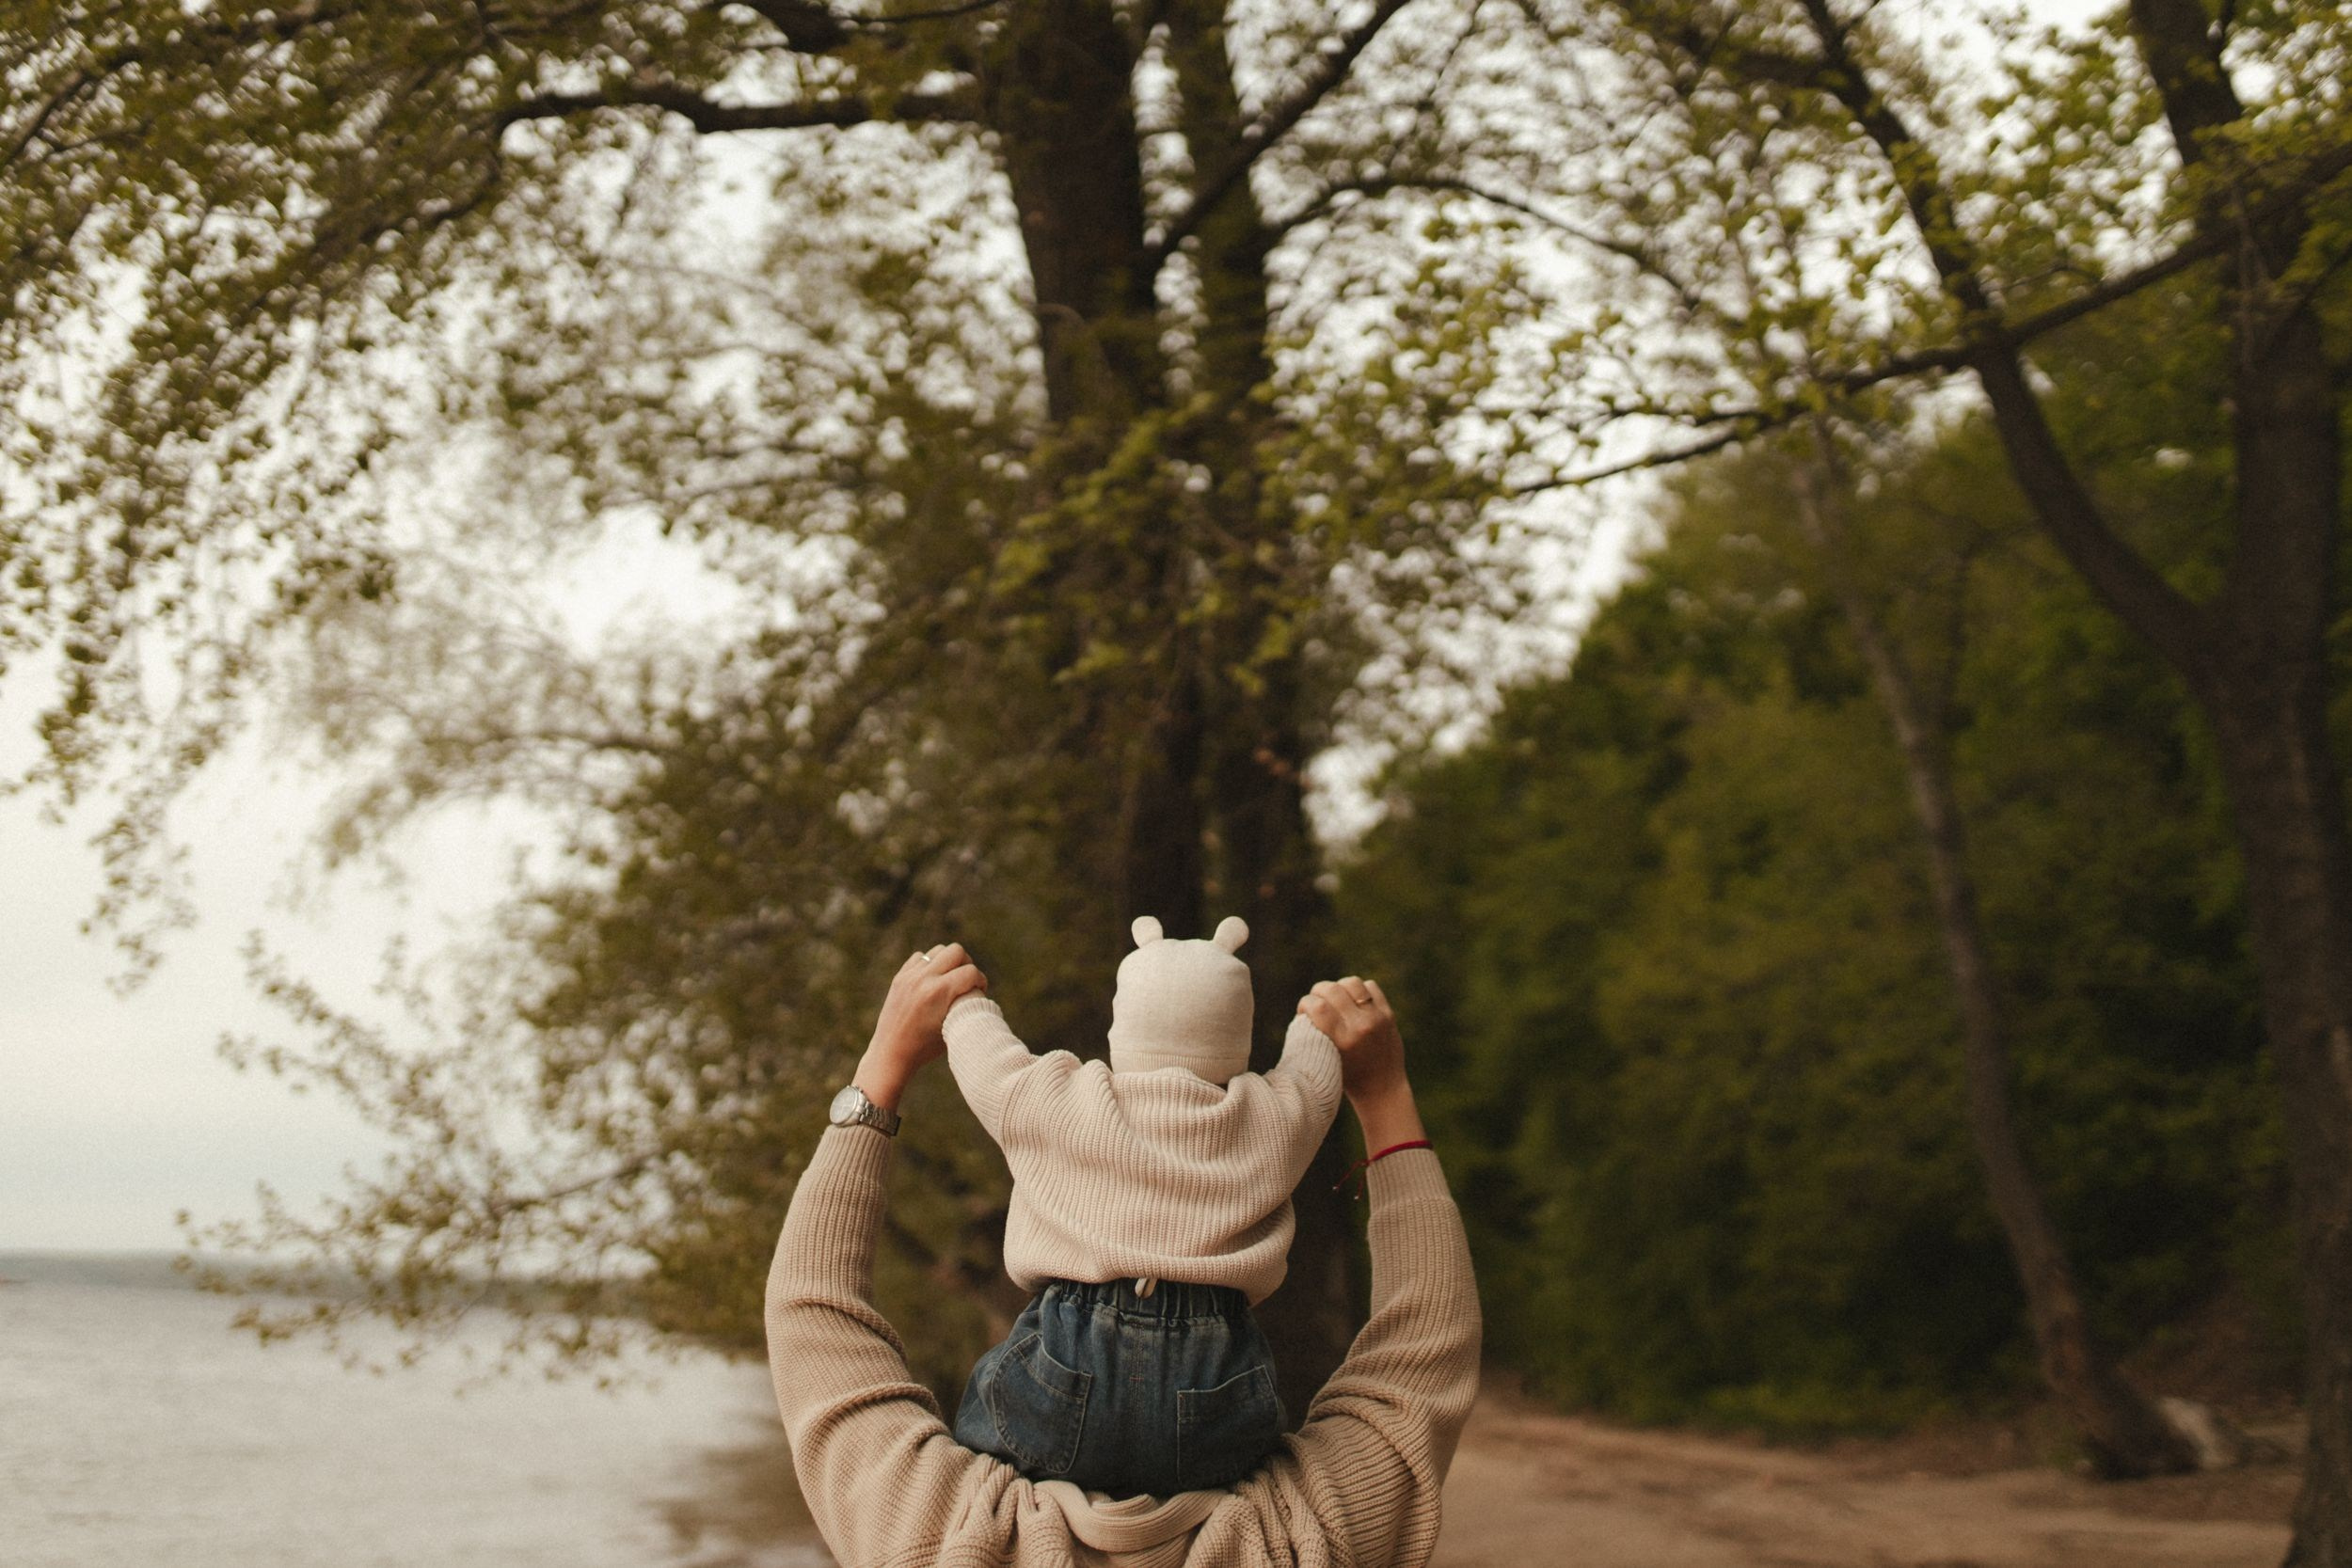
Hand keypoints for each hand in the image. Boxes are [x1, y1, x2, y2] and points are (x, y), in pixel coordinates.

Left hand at [856, 943, 985, 1111]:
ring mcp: (909, 976)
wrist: (891, 1053)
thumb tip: (979, 991)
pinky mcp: (900, 977)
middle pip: (957, 951)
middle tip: (966, 981)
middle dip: (967, 964)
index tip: (980, 991)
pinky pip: (921, 957)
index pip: (971, 972)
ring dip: (949, 961)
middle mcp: (923, 979)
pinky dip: (930, 964)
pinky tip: (932, 980)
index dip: (981, 981)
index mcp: (939, 993)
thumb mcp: (953, 1029)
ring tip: (950, 978)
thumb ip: (966, 1005)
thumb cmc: (926, 1048)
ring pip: (939, 950)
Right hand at [1297, 976, 1422, 1147]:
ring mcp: (1377, 1018)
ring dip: (1339, 987)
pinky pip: (1370, 986)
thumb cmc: (1348, 1078)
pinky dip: (1359, 990)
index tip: (1303, 1011)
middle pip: (1332, 989)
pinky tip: (1354, 1001)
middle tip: (1316, 1001)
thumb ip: (1319, 1033)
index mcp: (1343, 1041)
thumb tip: (1308, 1006)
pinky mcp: (1389, 1015)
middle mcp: (1361, 1026)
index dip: (1305, 1003)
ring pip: (1352, 982)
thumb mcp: (1328, 1058)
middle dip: (1318, 991)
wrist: (1383, 1090)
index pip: (1317, 1006)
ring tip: (1335, 998)